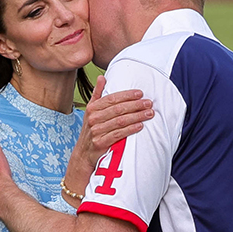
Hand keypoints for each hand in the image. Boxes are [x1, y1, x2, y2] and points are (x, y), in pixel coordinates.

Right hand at [60, 76, 152, 204]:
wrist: (83, 154)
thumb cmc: (92, 130)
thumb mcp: (91, 111)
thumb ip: (97, 94)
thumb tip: (102, 77)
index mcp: (92, 108)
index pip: (112, 98)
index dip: (127, 95)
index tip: (140, 93)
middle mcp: (93, 118)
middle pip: (118, 109)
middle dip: (135, 105)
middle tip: (149, 103)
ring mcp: (96, 131)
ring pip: (120, 121)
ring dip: (136, 116)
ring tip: (149, 114)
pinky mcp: (100, 143)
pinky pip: (118, 134)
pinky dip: (130, 129)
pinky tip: (140, 125)